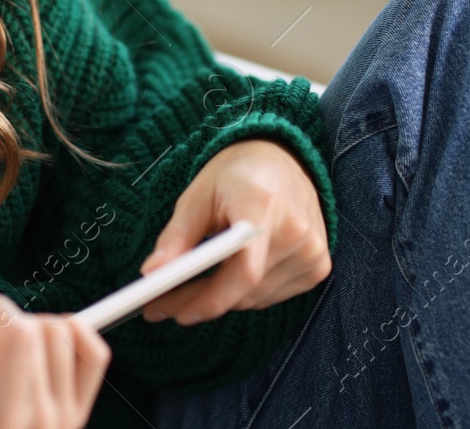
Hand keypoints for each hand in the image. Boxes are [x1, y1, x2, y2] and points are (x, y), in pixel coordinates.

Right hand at [0, 293, 111, 428]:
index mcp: (2, 416)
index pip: (20, 335)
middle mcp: (42, 421)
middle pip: (44, 329)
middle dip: (8, 323)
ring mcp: (65, 421)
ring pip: (69, 333)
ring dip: (35, 331)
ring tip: (2, 357)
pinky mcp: (76, 414)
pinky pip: (93, 354)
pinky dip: (71, 337)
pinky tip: (37, 349)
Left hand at [137, 138, 329, 324]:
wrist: (279, 160)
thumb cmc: (234, 176)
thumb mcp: (197, 196)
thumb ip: (176, 236)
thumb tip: (151, 273)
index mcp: (263, 206)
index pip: (243, 270)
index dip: (208, 299)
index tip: (172, 310)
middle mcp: (296, 231)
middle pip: (245, 290)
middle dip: (198, 302)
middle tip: (160, 306)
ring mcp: (313, 252)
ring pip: (254, 298)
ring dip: (219, 301)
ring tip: (185, 293)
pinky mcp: (318, 266)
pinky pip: (271, 296)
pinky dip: (242, 294)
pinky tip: (224, 280)